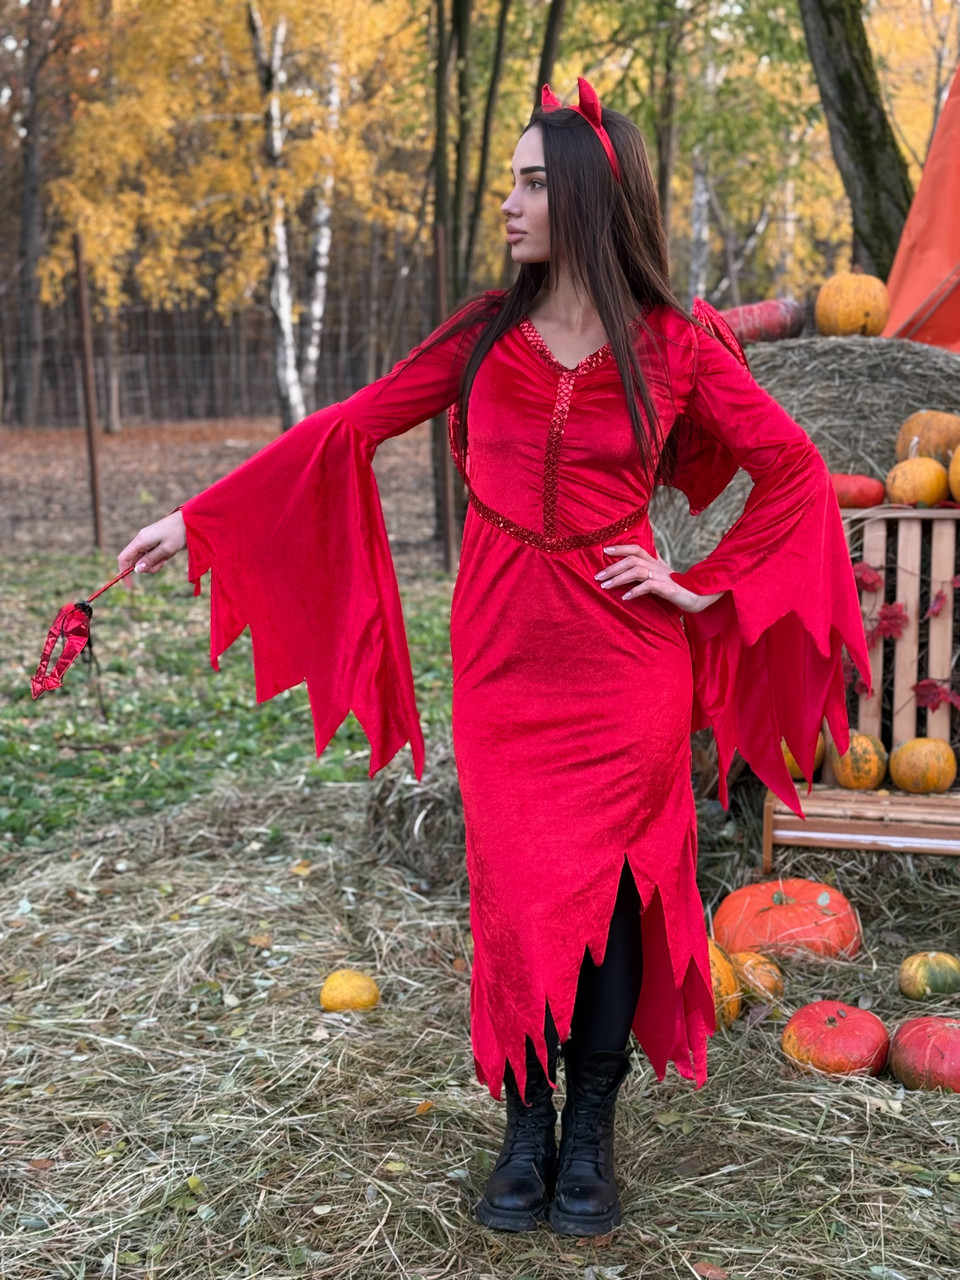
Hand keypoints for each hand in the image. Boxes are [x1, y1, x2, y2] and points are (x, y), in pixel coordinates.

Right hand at [117, 510, 186, 576]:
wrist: (191, 521)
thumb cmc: (179, 533)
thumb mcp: (166, 549)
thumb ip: (151, 560)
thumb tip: (136, 570)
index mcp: (141, 540)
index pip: (124, 558)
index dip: (123, 572)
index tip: (130, 586)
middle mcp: (141, 540)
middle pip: (135, 561)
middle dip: (147, 567)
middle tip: (162, 563)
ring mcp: (148, 541)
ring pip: (145, 560)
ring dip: (155, 563)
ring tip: (168, 556)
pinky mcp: (155, 542)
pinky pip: (153, 555)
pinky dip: (160, 558)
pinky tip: (169, 553)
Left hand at [595, 545, 722, 613]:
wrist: (701, 598)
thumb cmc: (679, 590)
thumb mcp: (662, 578)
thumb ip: (648, 573)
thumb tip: (631, 572)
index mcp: (656, 562)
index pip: (636, 548)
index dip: (620, 547)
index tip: (604, 550)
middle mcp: (658, 566)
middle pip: (632, 559)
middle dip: (612, 567)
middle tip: (597, 576)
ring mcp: (663, 576)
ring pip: (636, 571)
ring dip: (618, 578)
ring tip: (605, 586)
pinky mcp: (668, 589)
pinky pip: (648, 586)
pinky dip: (634, 591)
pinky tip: (624, 598)